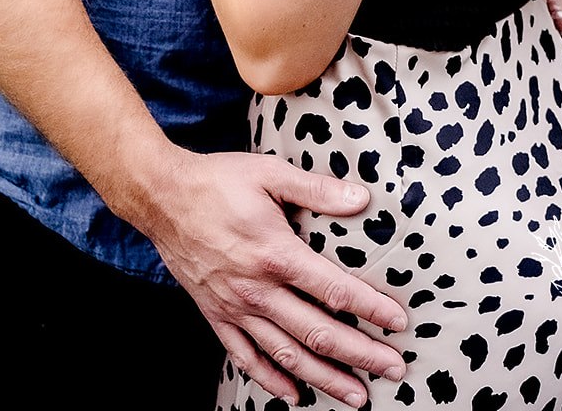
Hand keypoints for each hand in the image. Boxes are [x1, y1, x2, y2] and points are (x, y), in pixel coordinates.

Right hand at [148, 148, 406, 406]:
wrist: (162, 197)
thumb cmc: (218, 180)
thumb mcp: (270, 172)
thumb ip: (316, 189)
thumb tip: (362, 199)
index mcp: (276, 253)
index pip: (333, 289)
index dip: (370, 308)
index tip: (399, 322)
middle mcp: (258, 289)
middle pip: (317, 332)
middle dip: (360, 354)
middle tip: (394, 369)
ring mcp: (235, 307)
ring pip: (286, 353)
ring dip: (324, 378)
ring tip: (356, 396)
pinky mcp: (216, 314)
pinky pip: (245, 356)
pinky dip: (269, 379)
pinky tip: (291, 395)